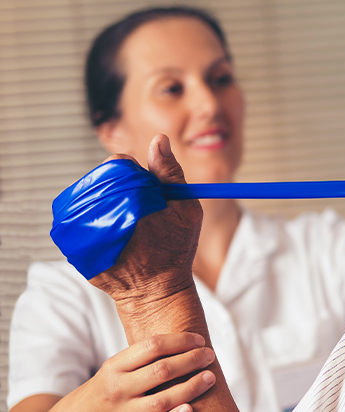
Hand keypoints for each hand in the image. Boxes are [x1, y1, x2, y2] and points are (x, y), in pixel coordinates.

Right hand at [51, 333, 215, 411]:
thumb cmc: (109, 386)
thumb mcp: (117, 367)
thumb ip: (143, 357)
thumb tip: (186, 342)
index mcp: (115, 366)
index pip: (152, 346)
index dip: (180, 341)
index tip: (200, 340)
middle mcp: (118, 388)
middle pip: (161, 371)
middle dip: (190, 361)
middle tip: (209, 355)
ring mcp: (124, 410)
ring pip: (162, 400)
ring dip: (191, 388)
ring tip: (210, 377)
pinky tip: (190, 408)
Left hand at [88, 135, 202, 306]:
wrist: (154, 291)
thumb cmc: (175, 249)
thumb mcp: (185, 209)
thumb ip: (170, 173)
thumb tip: (159, 139)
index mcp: (131, 198)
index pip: (117, 164)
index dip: (131, 173)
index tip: (142, 189)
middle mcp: (102, 212)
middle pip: (99, 180)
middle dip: (115, 188)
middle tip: (133, 210)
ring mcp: (83, 231)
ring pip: (84, 198)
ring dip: (100, 203)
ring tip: (120, 222)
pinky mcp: (72, 247)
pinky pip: (73, 221)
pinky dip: (88, 221)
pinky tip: (107, 234)